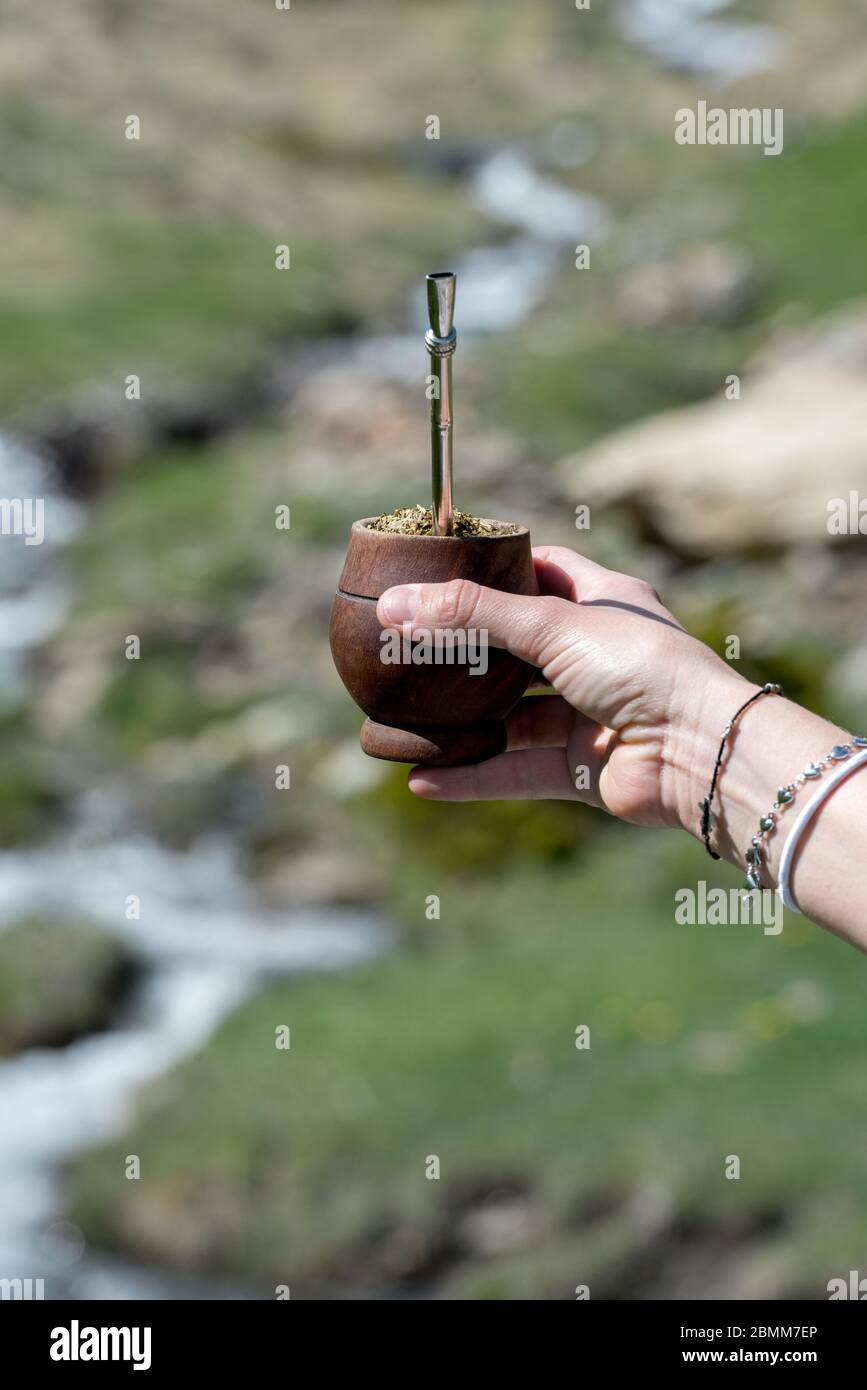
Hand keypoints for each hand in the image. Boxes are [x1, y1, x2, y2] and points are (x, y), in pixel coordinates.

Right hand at [377, 545, 749, 828]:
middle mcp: (598, 656)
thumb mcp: (551, 624)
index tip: (443, 572)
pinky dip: (473, 776)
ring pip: (511, 719)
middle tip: (405, 648)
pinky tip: (423, 779)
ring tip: (403, 721)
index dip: (497, 570)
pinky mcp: (583, 769)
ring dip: (462, 724)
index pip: (545, 572)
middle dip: (465, 654)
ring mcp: (591, 714)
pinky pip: (517, 771)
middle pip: (517, 650)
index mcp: (605, 602)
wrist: (700, 752)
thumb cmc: (642, 668)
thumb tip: (393, 604)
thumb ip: (472, 615)